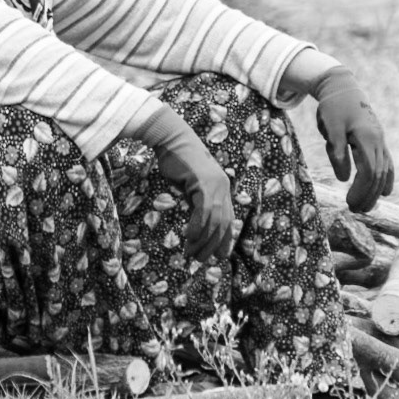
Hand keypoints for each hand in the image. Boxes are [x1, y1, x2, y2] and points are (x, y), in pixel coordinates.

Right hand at [136, 106, 234, 262]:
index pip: (228, 219)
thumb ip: (197, 199)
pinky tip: (189, 238)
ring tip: (191, 253)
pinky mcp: (204, 183)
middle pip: (223, 224)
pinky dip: (197, 227)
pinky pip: (204, 212)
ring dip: (202, 241)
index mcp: (222, 188)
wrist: (171, 138)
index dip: (224, 239)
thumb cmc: (177, 159)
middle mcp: (223, 187)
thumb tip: (198, 220)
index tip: (218, 256)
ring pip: (214, 221)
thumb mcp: (190, 183)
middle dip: (212, 245)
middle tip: (200, 260)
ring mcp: (216, 185)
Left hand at [311, 66, 394, 211]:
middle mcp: (378, 141)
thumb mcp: (330, 128)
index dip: (361, 190)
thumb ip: (337, 152)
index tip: (349, 202)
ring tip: (367, 207)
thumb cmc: (333, 107)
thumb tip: (344, 178)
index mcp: (367, 138)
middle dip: (369, 195)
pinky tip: (386, 192)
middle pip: (379, 175)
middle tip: (356, 210)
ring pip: (385, 170)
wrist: (342, 88)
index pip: (369, 172)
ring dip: (377, 191)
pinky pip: (387, 163)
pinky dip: (387, 178)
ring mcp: (380, 140)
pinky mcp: (378, 140)